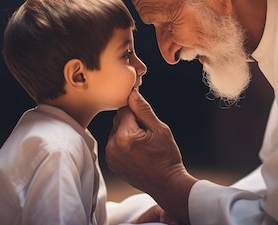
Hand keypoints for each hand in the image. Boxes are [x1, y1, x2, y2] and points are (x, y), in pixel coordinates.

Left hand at [106, 89, 196, 222]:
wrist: (166, 184)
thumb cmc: (167, 157)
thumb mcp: (160, 130)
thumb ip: (143, 110)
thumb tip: (132, 93)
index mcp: (125, 136)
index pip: (124, 109)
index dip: (138, 113)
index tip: (147, 123)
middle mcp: (113, 146)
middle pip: (118, 120)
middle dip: (131, 123)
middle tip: (147, 136)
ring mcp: (110, 156)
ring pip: (116, 132)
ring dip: (126, 133)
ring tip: (143, 146)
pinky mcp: (111, 163)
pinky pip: (114, 144)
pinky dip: (123, 145)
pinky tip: (137, 153)